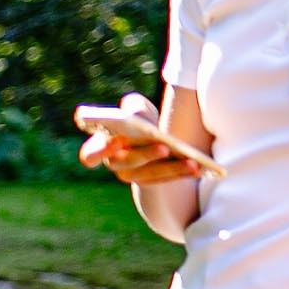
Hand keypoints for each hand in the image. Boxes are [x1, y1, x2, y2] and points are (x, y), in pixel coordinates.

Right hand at [78, 92, 196, 185]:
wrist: (150, 134)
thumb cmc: (138, 118)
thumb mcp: (135, 107)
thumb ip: (132, 107)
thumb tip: (136, 117)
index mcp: (100, 146)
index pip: (90, 155)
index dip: (100, 151)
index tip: (115, 141)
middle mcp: (113, 164)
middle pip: (124, 163)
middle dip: (144, 155)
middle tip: (164, 146)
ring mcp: (131, 176)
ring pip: (147, 175)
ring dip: (170, 168)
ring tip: (191, 160)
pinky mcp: (150, 181)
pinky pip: (164, 179)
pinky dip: (181, 173)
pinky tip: (198, 167)